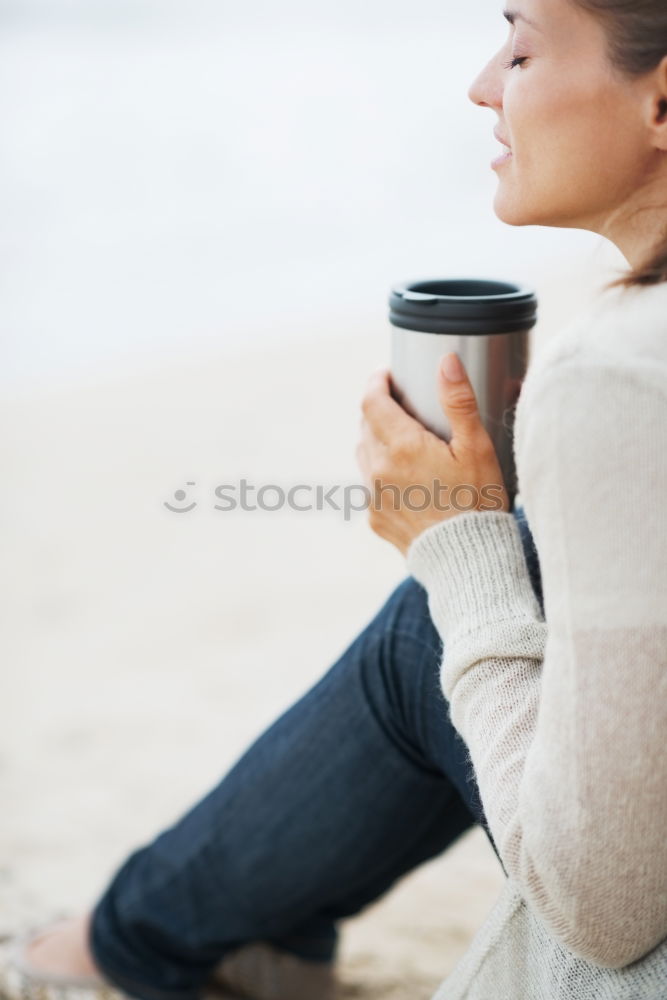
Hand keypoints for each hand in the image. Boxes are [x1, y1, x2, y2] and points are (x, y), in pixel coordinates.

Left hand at [356, 352, 510, 555]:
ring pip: (365, 455)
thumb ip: (458, 402)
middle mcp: (378, 470)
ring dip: (378, 441)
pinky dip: (383, 473)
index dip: (377, 383)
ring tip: (405, 440)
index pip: (371, 401)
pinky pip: (371, 486)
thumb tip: (446, 361)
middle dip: (380, 410)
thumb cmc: (477, 503)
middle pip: (366, 426)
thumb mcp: (477, 448)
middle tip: (404, 405)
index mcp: (401, 447)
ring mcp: (374, 497)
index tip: (387, 375)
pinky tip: (408, 478)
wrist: (467, 563)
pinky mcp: (376, 520)